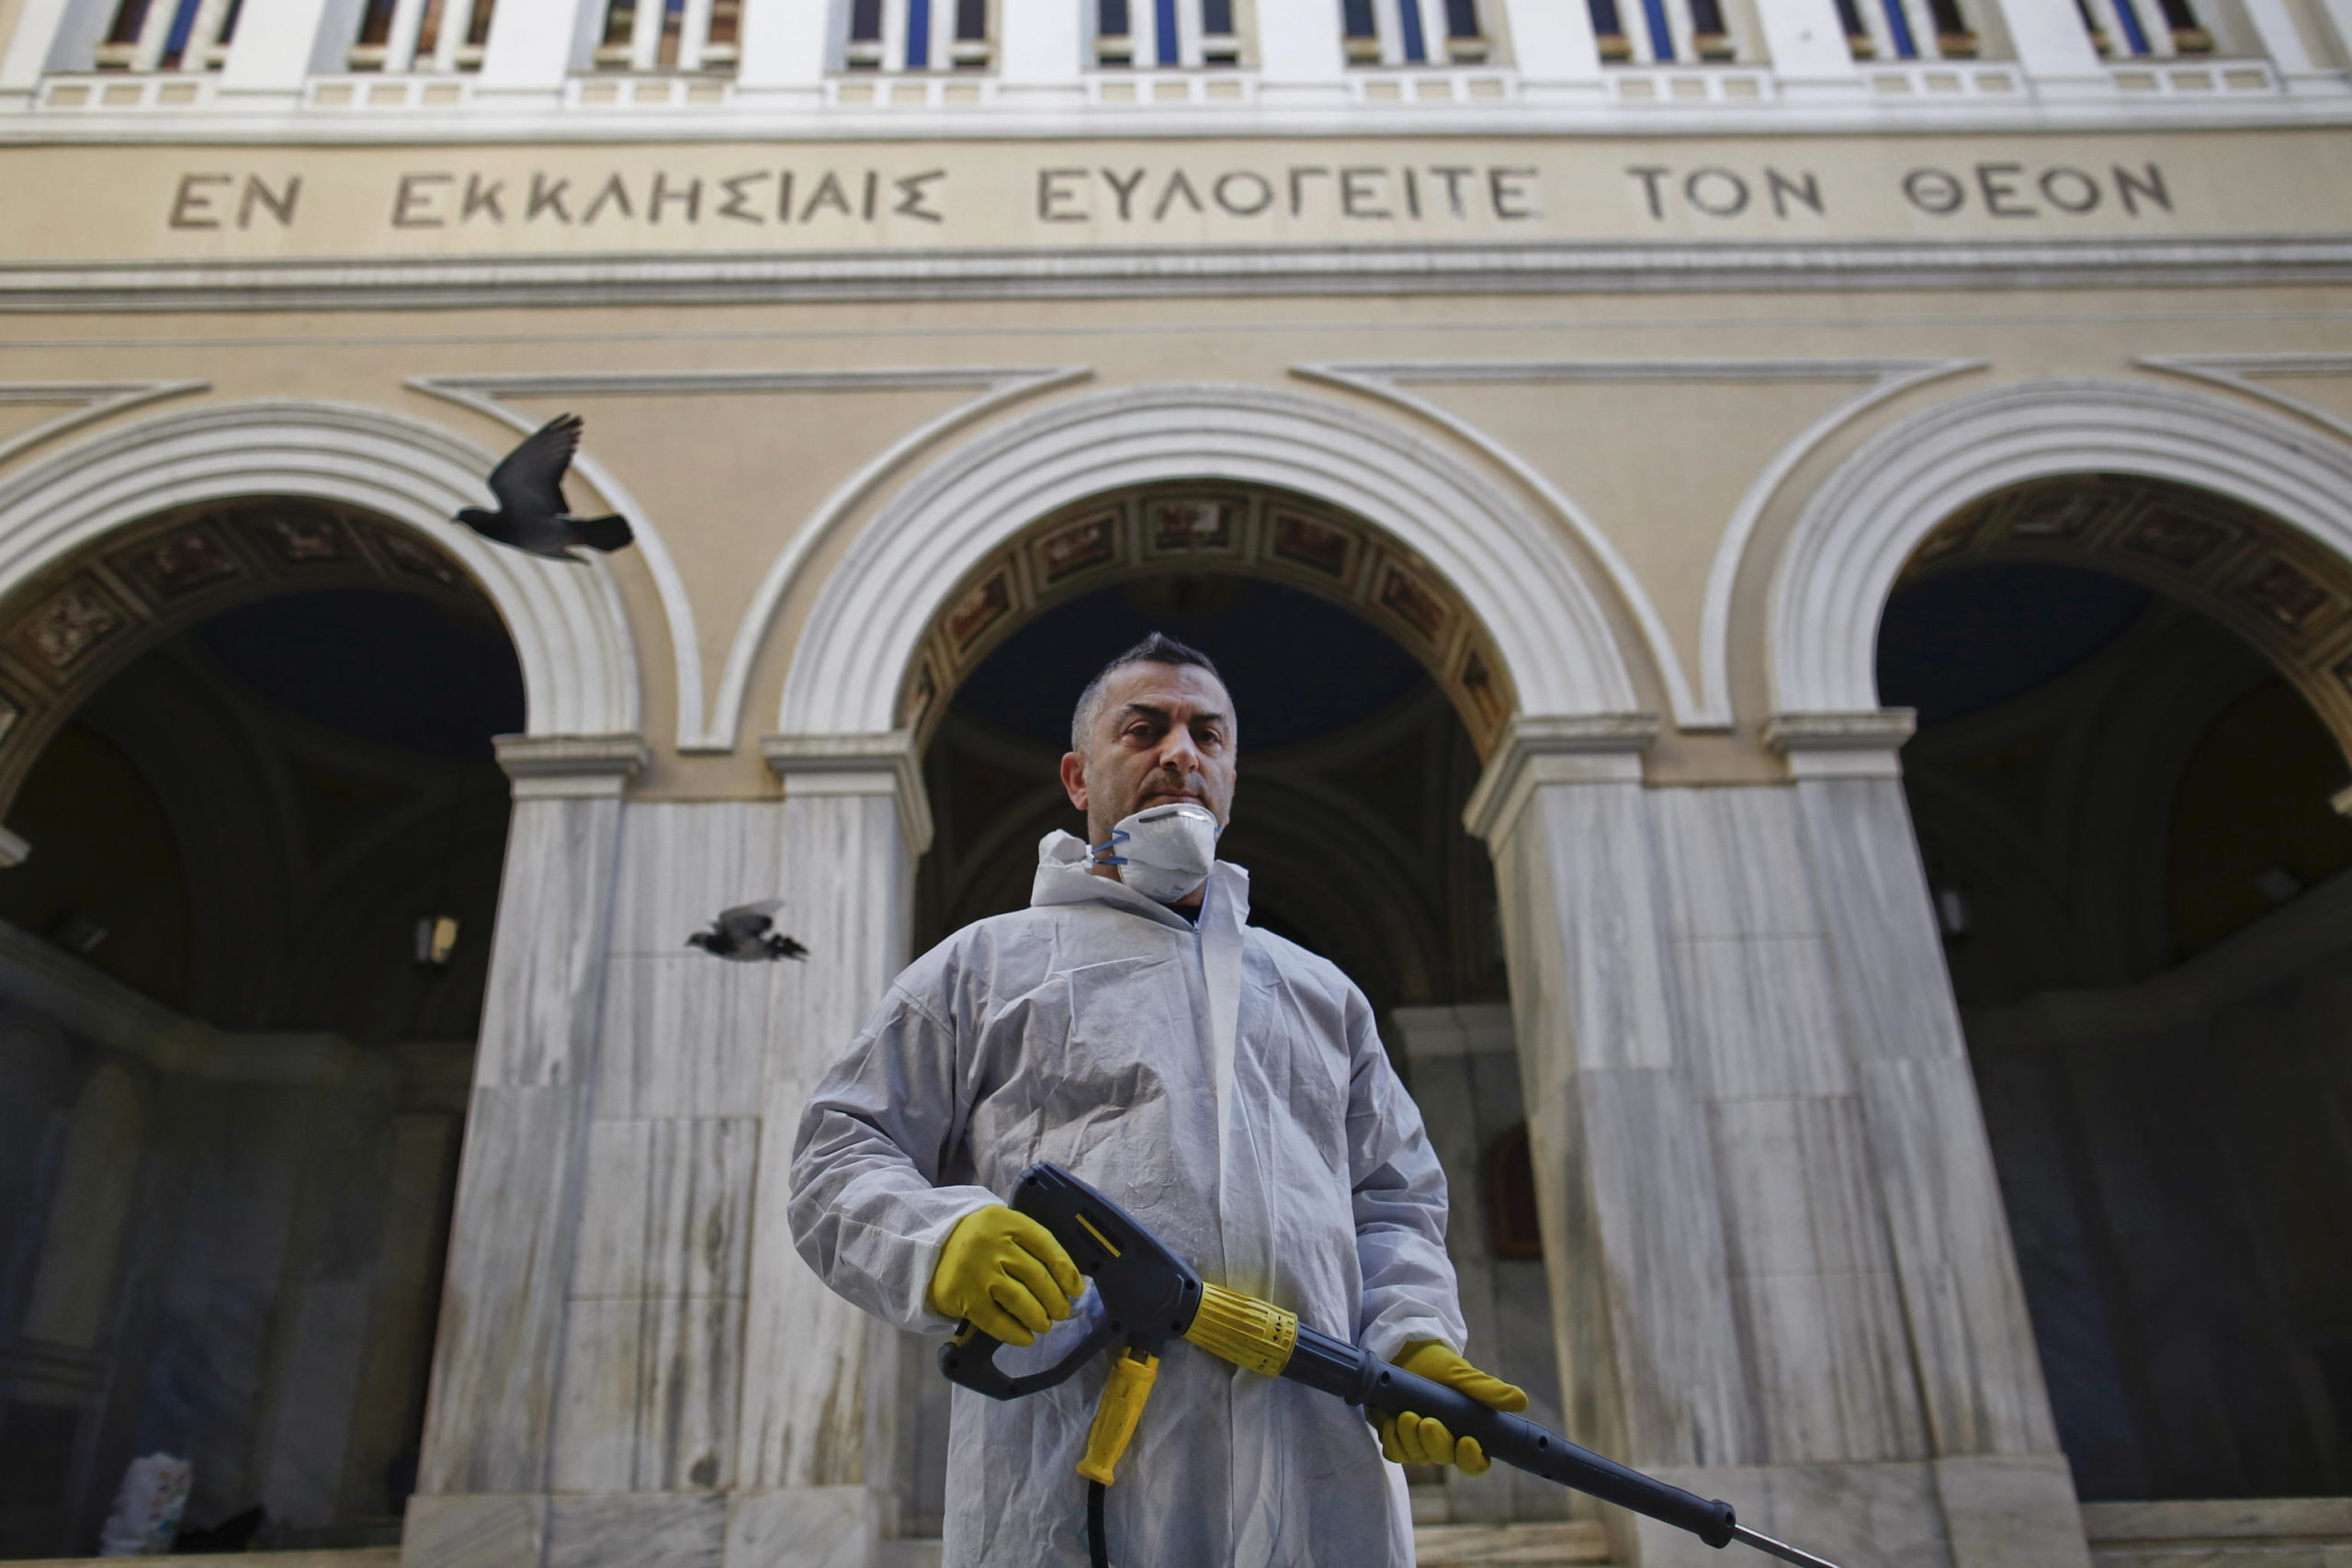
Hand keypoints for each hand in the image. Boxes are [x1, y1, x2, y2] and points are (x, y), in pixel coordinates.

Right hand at [926, 1204, 1084, 1347]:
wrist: (929, 1247)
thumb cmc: (978, 1241)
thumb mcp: (1002, 1228)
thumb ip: (1029, 1245)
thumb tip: (1067, 1281)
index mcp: (1006, 1221)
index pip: (1046, 1244)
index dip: (1066, 1270)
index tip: (1076, 1289)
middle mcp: (992, 1243)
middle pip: (1037, 1276)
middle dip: (1056, 1299)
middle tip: (1062, 1312)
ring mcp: (977, 1271)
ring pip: (1021, 1300)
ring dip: (1039, 1318)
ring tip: (1045, 1324)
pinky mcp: (964, 1297)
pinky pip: (997, 1321)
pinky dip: (1016, 1333)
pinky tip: (1025, 1337)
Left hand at [1376, 1340, 1528, 1474]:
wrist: (1403, 1353)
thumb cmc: (1438, 1365)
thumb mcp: (1462, 1374)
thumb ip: (1488, 1390)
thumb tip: (1521, 1401)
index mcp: (1466, 1433)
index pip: (1475, 1462)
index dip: (1472, 1458)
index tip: (1467, 1441)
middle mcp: (1444, 1444)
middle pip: (1444, 1458)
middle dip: (1435, 1442)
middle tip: (1427, 1421)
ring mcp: (1419, 1444)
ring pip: (1417, 1456)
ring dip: (1411, 1438)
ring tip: (1406, 1414)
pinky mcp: (1397, 1438)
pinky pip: (1395, 1451)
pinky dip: (1394, 1438)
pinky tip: (1392, 1420)